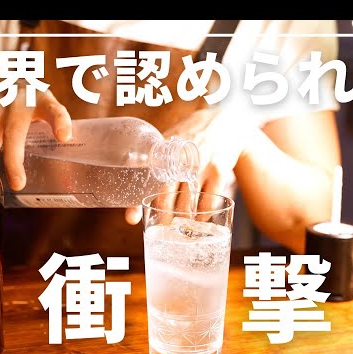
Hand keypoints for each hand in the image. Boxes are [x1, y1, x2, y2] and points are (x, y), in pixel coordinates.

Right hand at [0, 87, 71, 190]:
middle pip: (14, 131)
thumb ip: (56, 125)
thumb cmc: (28, 100)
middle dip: (14, 160)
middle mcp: (16, 99)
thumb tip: (65, 148)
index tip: (64, 137)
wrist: (1, 78)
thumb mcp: (46, 106)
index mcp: (41, 100)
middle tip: (18, 183)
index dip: (60, 122)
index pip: (53, 110)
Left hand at [123, 107, 255, 224]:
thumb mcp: (166, 146)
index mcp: (162, 151)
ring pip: (188, 202)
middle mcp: (180, 157)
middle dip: (163, 216)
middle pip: (167, 195)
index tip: (133, 219)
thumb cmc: (186, 141)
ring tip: (178, 229)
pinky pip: (209, 201)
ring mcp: (201, 164)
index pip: (144, 180)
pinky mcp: (219, 170)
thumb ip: (148, 174)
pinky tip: (198, 219)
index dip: (137, 201)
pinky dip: (203, 215)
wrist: (221, 123)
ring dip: (183, 219)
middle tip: (161, 228)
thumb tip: (131, 215)